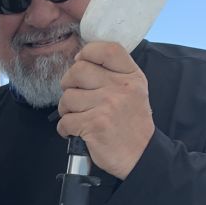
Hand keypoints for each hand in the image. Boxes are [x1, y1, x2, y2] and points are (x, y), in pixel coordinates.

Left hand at [58, 42, 153, 178]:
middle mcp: (120, 88)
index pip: (107, 49)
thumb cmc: (131, 124)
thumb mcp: (135, 91)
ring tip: (77, 116)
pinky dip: (65, 128)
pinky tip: (75, 131)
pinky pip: (65, 121)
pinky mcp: (94, 125)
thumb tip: (81, 59)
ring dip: (66, 109)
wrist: (141, 155)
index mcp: (131, 77)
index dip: (87, 52)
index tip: (81, 62)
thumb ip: (114, 74)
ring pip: (67, 97)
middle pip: (78, 70)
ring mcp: (107, 106)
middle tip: (74, 96)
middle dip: (68, 84)